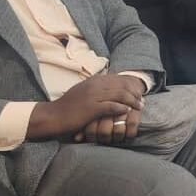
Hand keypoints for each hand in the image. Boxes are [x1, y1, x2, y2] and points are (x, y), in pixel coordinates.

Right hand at [28, 74, 144, 139]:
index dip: (130, 86)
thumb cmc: (68, 107)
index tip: (138, 93)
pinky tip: (127, 112)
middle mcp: (94, 85)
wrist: (53, 116)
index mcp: (93, 80)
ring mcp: (93, 96)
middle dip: (134, 93)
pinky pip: (112, 106)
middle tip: (142, 101)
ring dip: (132, 101)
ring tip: (138, 107)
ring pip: (120, 95)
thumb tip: (110, 91)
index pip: (118, 79)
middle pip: (122, 86)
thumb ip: (96, 90)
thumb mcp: (82, 92)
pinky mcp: (92, 108)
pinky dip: (121, 109)